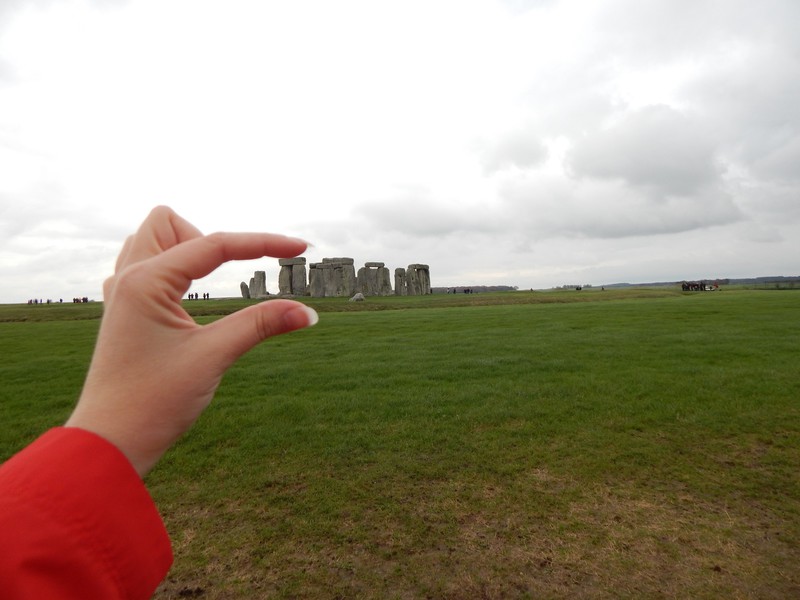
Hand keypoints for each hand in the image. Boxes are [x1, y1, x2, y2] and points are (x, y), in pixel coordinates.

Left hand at [65, 206, 317, 475]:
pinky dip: (173, 270)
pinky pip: (146, 266)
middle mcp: (127, 277)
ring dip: (185, 251)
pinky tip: (186, 300)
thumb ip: (261, 324)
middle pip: (168, 222)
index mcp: (145, 281)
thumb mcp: (214, 356)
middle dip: (205, 238)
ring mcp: (121, 293)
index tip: (301, 247)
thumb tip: (308, 312)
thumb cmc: (154, 403)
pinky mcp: (125, 311)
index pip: (213, 244)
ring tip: (204, 289)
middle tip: (222, 279)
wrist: (110, 444)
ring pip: (152, 240)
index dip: (262, 243)